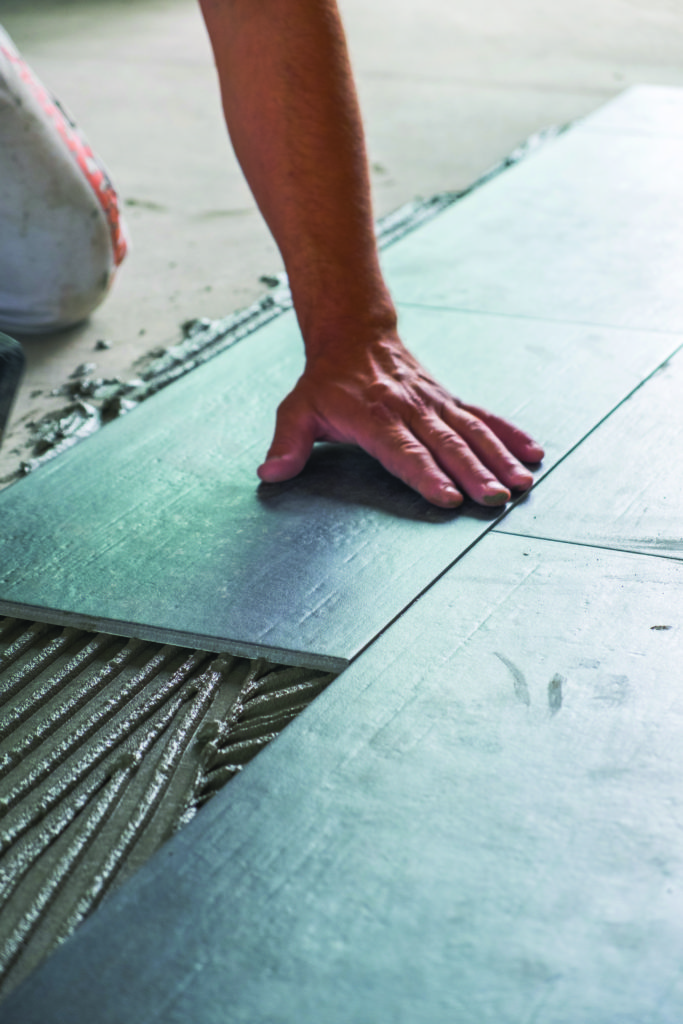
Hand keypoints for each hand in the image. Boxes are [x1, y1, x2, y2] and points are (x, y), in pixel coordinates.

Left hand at [258, 332, 543, 507]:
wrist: (355, 336)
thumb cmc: (326, 383)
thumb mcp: (297, 408)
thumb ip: (286, 442)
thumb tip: (269, 473)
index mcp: (374, 417)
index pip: (402, 450)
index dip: (424, 474)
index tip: (446, 497)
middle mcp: (410, 410)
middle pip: (445, 445)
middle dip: (472, 474)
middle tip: (494, 500)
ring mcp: (435, 404)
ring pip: (472, 432)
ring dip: (498, 459)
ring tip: (521, 484)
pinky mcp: (450, 401)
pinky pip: (484, 417)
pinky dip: (510, 434)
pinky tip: (533, 452)